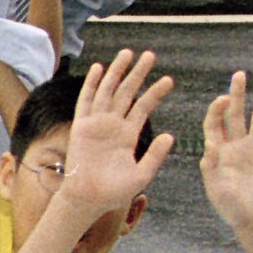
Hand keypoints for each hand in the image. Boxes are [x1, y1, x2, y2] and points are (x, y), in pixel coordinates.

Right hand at [60, 50, 175, 218]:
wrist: (88, 199)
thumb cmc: (114, 192)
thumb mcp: (143, 174)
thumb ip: (155, 155)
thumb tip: (170, 136)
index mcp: (128, 136)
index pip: (143, 107)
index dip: (155, 92)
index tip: (168, 79)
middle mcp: (113, 126)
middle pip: (127, 92)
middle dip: (138, 73)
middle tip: (150, 55)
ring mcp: (96, 124)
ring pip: (108, 91)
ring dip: (117, 72)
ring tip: (128, 53)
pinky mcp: (82, 127)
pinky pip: (86, 101)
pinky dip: (91, 84)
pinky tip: (98, 67)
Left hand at [198, 70, 252, 234]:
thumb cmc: (231, 209)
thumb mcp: (218, 189)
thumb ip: (213, 168)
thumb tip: (211, 146)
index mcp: (217, 152)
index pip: (214, 124)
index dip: (216, 110)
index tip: (223, 98)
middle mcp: (236, 146)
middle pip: (236, 114)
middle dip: (237, 94)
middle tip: (240, 74)